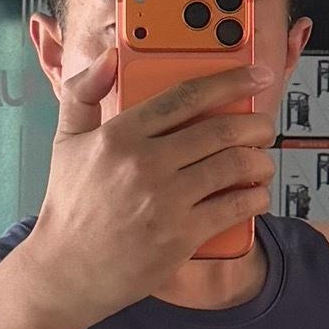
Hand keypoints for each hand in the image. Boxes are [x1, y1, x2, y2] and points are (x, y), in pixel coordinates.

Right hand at [16, 46, 272, 325]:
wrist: (65, 271)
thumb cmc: (70, 205)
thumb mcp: (65, 142)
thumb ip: (82, 93)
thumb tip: (108, 57)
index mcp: (119, 135)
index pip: (186, 96)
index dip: (229, 81)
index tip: (256, 75)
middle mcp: (144, 164)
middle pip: (221, 130)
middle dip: (256, 125)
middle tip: (264, 127)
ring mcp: (165, 201)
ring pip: (235, 166)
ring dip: (260, 160)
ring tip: (261, 161)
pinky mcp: (181, 236)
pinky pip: (235, 206)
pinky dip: (255, 196)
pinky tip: (256, 194)